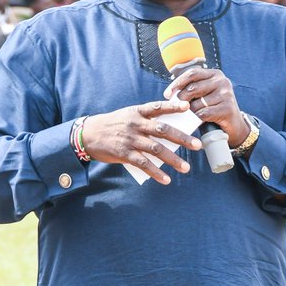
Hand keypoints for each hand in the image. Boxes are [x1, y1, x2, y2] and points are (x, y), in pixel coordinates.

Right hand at [81, 99, 201, 184]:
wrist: (88, 135)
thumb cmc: (113, 126)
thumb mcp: (128, 117)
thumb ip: (146, 122)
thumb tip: (169, 133)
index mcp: (137, 112)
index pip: (158, 107)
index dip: (173, 106)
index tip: (188, 108)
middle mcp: (136, 124)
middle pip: (163, 130)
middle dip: (182, 138)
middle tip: (197, 145)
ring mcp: (131, 139)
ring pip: (156, 149)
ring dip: (173, 159)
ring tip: (186, 168)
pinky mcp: (124, 154)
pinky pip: (143, 164)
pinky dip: (156, 173)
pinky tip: (166, 179)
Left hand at [165, 67, 247, 147]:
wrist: (234, 126)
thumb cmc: (214, 109)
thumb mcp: (204, 95)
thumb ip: (192, 90)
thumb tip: (170, 94)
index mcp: (215, 74)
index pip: (192, 74)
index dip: (177, 83)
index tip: (167, 94)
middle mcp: (222, 81)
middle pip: (193, 88)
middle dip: (181, 100)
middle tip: (176, 108)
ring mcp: (226, 94)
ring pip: (197, 103)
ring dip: (190, 112)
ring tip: (191, 116)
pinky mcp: (227, 108)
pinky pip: (204, 113)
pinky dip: (197, 119)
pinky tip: (197, 121)